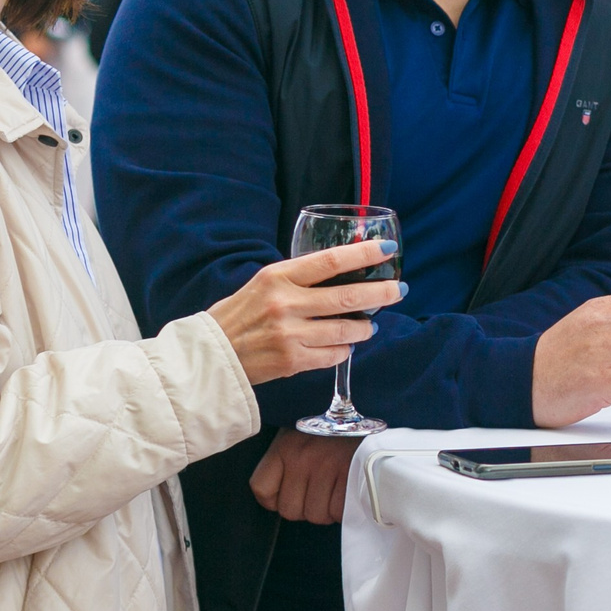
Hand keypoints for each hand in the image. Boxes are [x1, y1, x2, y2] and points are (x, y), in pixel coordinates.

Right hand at [207, 239, 400, 385]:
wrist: (211, 355)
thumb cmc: (239, 315)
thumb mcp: (263, 283)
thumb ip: (298, 278)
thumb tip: (342, 271)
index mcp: (278, 276)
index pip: (331, 260)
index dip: (364, 254)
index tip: (387, 249)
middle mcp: (286, 303)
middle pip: (348, 296)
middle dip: (381, 293)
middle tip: (399, 289)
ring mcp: (290, 334)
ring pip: (346, 330)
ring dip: (366, 327)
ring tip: (371, 324)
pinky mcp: (292, 361)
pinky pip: (333, 354)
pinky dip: (344, 349)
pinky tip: (345, 344)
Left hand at [250, 430, 361, 524]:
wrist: (372, 413)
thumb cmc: (334, 431)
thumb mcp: (301, 436)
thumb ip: (284, 465)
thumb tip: (277, 501)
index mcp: (285, 447)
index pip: (262, 489)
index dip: (275, 498)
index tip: (288, 492)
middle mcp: (302, 458)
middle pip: (289, 510)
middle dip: (305, 507)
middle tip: (319, 491)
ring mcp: (327, 467)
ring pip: (316, 515)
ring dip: (326, 510)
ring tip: (335, 489)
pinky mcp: (351, 476)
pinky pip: (338, 512)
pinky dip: (343, 509)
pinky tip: (347, 492)